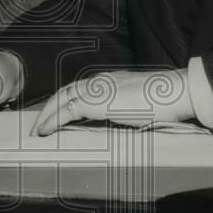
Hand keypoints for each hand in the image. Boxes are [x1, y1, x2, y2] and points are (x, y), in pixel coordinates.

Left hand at [32, 69, 195, 135]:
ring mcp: (97, 88)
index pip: (81, 89)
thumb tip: (124, 125)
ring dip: (47, 114)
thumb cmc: (166, 102)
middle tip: (40, 125)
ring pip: (62, 98)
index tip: (56, 117)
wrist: (175, 92)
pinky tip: (44, 132)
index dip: (66, 102)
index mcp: (111, 81)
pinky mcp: (95, 100)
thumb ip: (127, 110)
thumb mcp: (141, 106)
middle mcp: (101, 81)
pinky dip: (52, 120)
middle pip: (66, 91)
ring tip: (38, 131)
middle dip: (50, 108)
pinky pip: (66, 111)